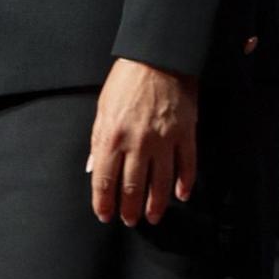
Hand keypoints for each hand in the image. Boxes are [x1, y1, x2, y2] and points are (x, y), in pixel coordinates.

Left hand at [88, 58, 197, 226]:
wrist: (157, 57)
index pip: (104, 181)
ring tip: (152, 216)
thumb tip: (92, 168)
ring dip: (156, 205)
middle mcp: (137, 143)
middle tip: (129, 220)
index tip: (104, 215)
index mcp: (111, 136)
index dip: (103, 203)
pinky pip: (187, 166)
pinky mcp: (185, 134)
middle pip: (132, 187)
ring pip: (160, 184)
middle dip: (129, 209)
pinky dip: (185, 184)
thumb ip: (97, 140)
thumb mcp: (102, 108)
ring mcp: (163, 140)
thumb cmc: (126, 81)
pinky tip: (181, 196)